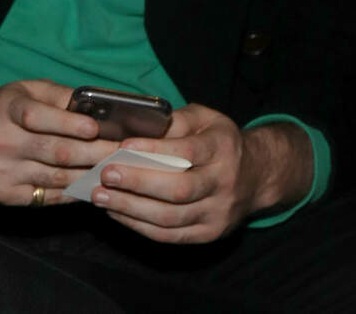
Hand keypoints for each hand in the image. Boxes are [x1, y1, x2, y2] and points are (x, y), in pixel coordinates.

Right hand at [0, 79, 119, 206]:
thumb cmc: (5, 110)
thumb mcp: (26, 92)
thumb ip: (59, 97)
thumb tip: (99, 108)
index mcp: (6, 110)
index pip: (37, 117)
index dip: (68, 123)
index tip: (95, 128)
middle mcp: (0, 141)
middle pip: (56, 152)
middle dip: (96, 153)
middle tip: (123, 154)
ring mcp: (1, 171)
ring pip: (56, 177)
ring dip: (91, 175)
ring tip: (115, 172)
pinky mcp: (3, 194)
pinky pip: (47, 197)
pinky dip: (73, 193)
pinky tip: (91, 186)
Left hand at [92, 104, 312, 242]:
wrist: (256, 175)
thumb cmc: (216, 141)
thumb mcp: (203, 118)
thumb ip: (173, 121)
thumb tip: (133, 128)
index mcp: (222, 148)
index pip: (187, 152)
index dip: (153, 150)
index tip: (121, 146)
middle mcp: (224, 183)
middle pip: (178, 189)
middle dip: (137, 183)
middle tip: (104, 174)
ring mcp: (218, 213)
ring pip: (170, 217)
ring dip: (130, 208)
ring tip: (99, 195)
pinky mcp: (208, 234)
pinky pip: (169, 235)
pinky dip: (138, 226)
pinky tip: (115, 212)